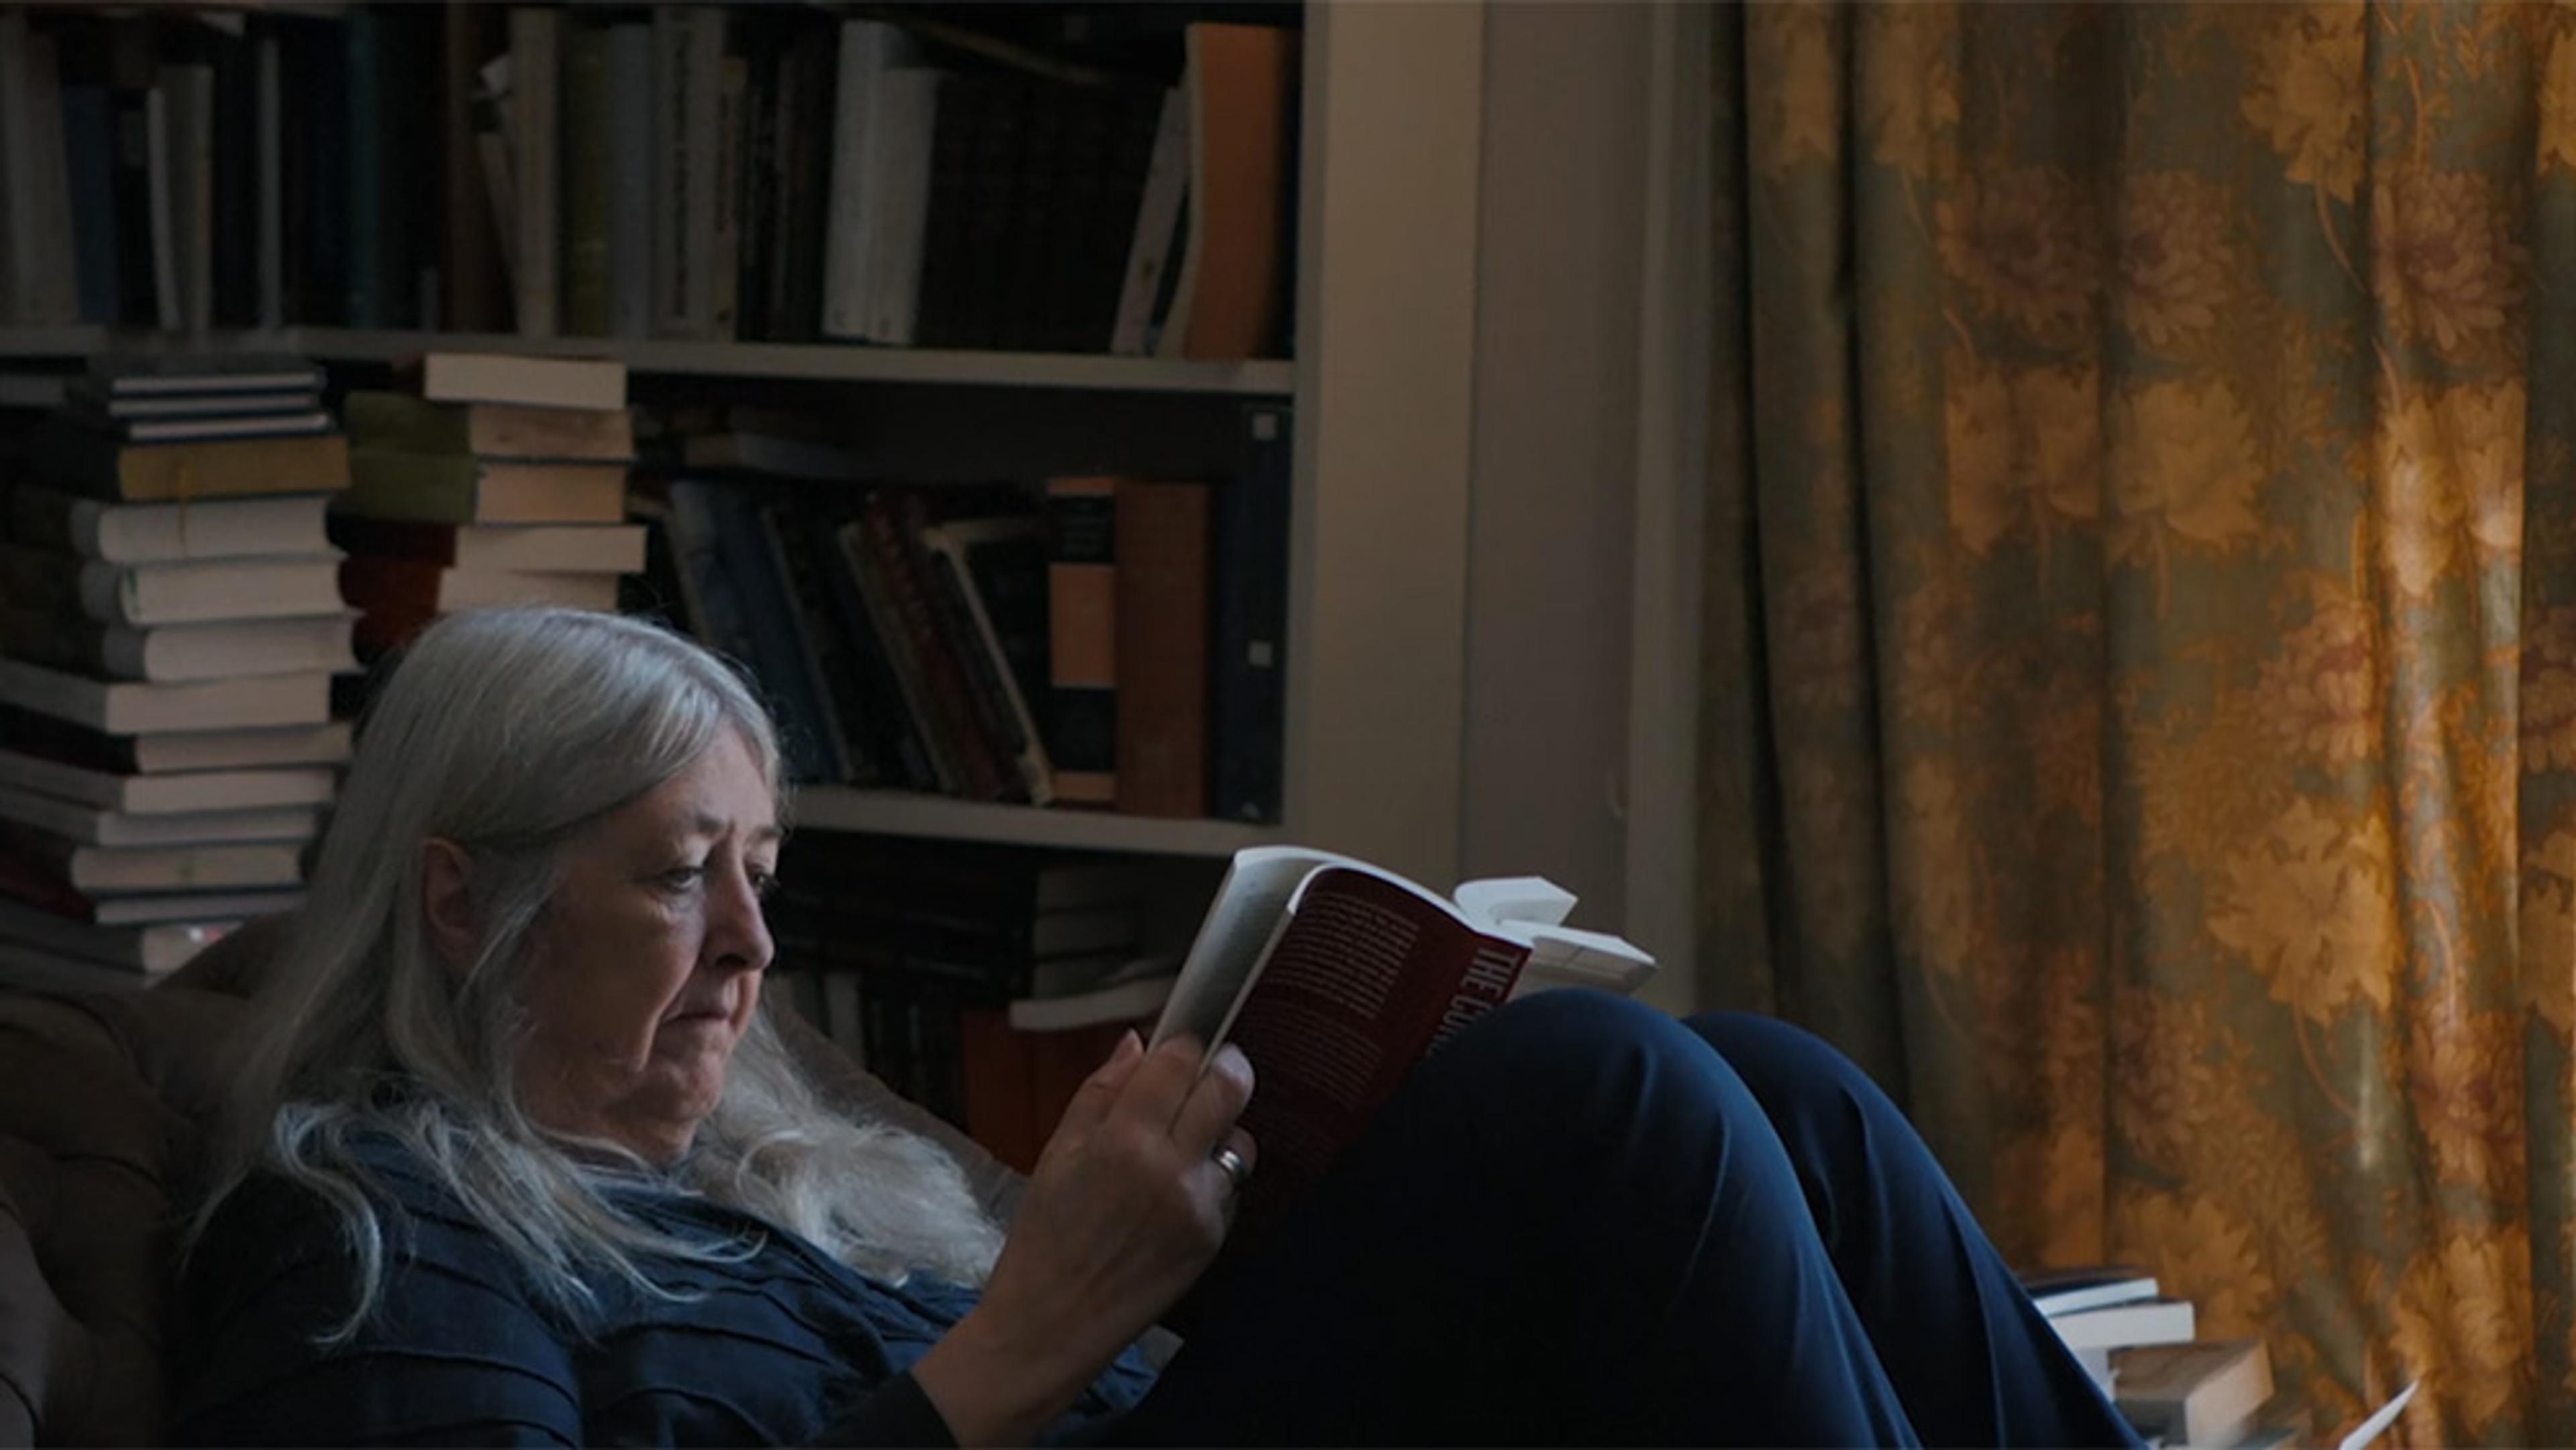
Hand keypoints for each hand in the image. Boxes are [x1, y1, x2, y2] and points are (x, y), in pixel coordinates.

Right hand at [913, 1030, 1255, 1446]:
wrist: (1053, 1323)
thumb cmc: (1044, 1237)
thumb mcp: (1058, 1153)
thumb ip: (1100, 1091)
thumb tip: (1137, 1043)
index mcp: (1123, 1138)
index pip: (1180, 1060)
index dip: (1185, 1042)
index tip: (1180, 1044)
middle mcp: (1171, 1166)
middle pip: (1229, 1087)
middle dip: (1223, 1067)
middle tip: (1207, 1069)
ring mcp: (1200, 1204)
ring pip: (1240, 1137)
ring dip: (1221, 1128)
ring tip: (1185, 1142)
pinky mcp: (1214, 1236)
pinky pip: (1231, 1185)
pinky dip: (1213, 1176)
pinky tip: (1177, 1191)